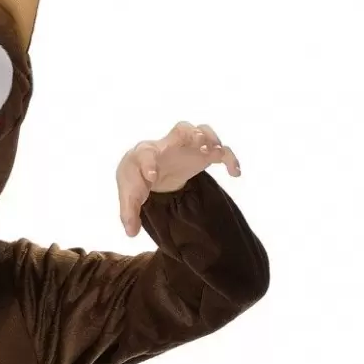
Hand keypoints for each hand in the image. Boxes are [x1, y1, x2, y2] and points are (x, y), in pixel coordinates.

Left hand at [117, 122, 240, 236]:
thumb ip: (129, 214)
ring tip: (215, 151)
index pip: (144, 154)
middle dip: (188, 136)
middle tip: (198, 145)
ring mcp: (185, 148)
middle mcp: (167, 146)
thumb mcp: (129, 198)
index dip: (147, 165)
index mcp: (144, 155)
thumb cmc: (136, 181)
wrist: (147, 172)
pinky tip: (235, 173)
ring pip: (200, 132)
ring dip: (209, 139)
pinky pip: (219, 150)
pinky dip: (229, 158)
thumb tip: (131, 232)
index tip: (152, 178)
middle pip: (179, 131)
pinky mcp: (201, 155)